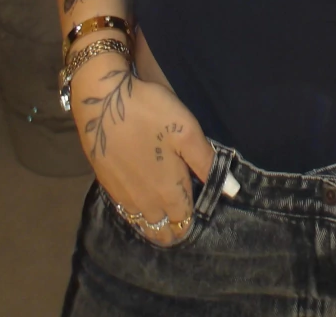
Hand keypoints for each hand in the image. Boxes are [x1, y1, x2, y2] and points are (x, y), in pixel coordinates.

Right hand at [71, 57, 215, 248]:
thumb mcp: (187, 133)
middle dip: (174, 229)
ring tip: (165, 212)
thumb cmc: (151, 114)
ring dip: (155, 224)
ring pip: (142, 225)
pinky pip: (126, 213)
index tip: (200, 208)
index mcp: (169, 192)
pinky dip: (137, 214)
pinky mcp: (107, 187)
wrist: (103, 103)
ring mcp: (123, 197)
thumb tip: (232, 191)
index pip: (184, 222)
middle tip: (184, 212)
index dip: (194, 219)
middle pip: (162, 231)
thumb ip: (207, 163)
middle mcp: (145, 203)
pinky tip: (142, 199)